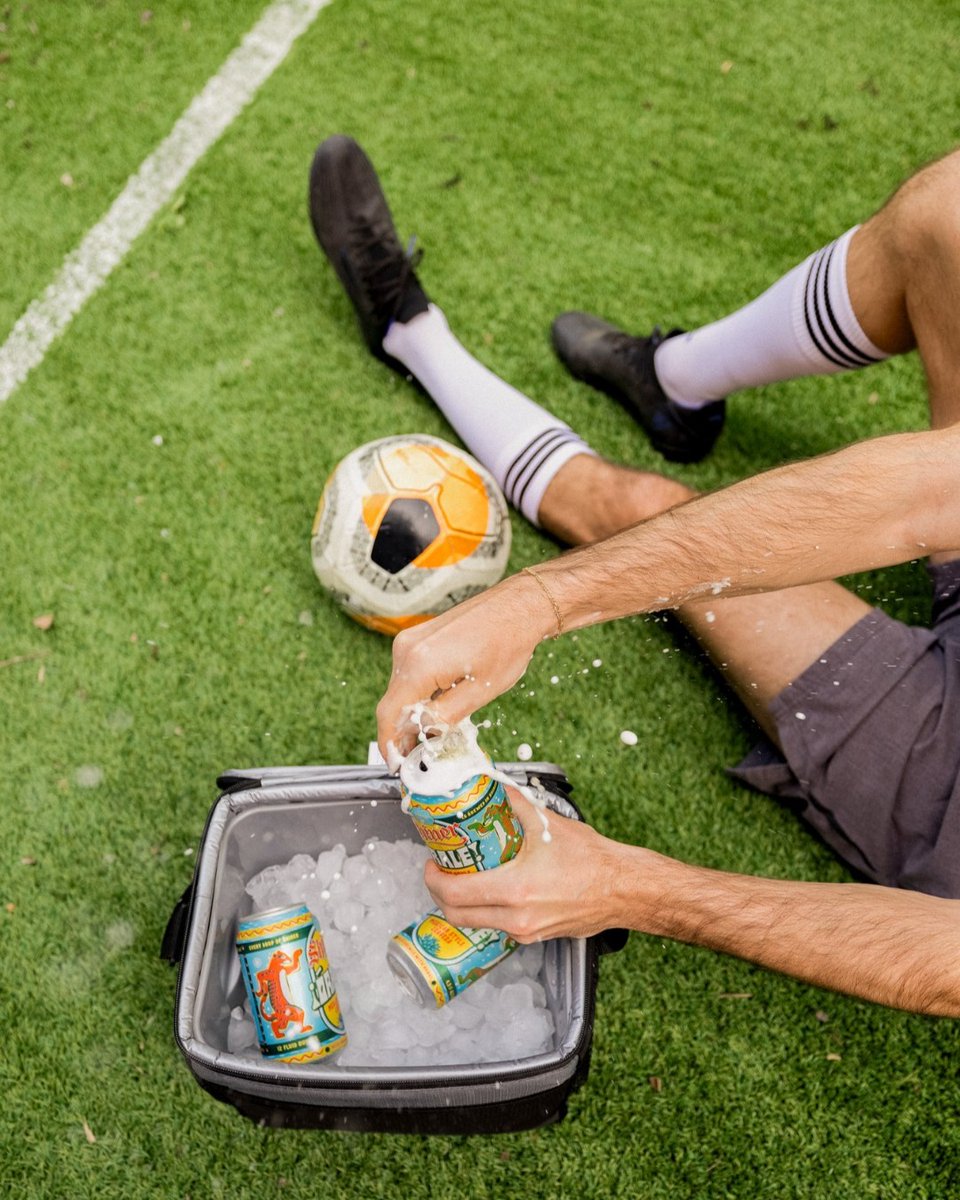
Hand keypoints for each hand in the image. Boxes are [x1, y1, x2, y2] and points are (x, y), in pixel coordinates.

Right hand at [376, 573, 554, 759]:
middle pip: (392, 702)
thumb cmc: (507, 644)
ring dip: (412, 712)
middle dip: (403, 732)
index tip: (396, 765)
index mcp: (418, 664)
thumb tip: (422, 737)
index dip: (390, 744)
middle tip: (418, 756)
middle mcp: (407, 649)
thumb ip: (443, 718)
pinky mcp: (419, 637)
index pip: (389, 714)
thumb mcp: (478, 692)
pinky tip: (437, 707)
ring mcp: (411, 640)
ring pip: (400, 688)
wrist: (519, 606)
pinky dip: (418, 693)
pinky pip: (409, 672)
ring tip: (432, 734)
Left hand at [423, 787, 634, 940]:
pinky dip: (489, 910)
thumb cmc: (592, 859)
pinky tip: (496, 888)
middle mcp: (517, 918)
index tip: (431, 864)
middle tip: (442, 872)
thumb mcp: (547, 824)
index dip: (433, 880)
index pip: (455, 894)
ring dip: (465, 904)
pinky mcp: (537, 937)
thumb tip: (493, 785)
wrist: (623, 888)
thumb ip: (515, 803)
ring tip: (467, 877)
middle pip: (458, 916)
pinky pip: (501, 926)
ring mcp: (526, 932)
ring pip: (478, 924)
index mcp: (515, 890)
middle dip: (441, 895)